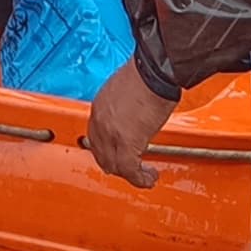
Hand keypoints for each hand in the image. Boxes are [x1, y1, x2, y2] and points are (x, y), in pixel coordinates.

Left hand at [83, 61, 179, 189]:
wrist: (154, 71)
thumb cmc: (147, 74)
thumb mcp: (125, 89)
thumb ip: (122, 106)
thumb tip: (132, 117)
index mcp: (99, 107)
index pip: (96, 137)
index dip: (108, 150)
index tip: (120, 153)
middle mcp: (100, 121)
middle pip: (101, 154)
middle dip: (116, 165)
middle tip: (132, 169)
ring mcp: (111, 133)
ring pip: (113, 165)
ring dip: (129, 174)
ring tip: (144, 175)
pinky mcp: (127, 142)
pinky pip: (129, 169)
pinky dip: (139, 179)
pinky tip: (149, 178)